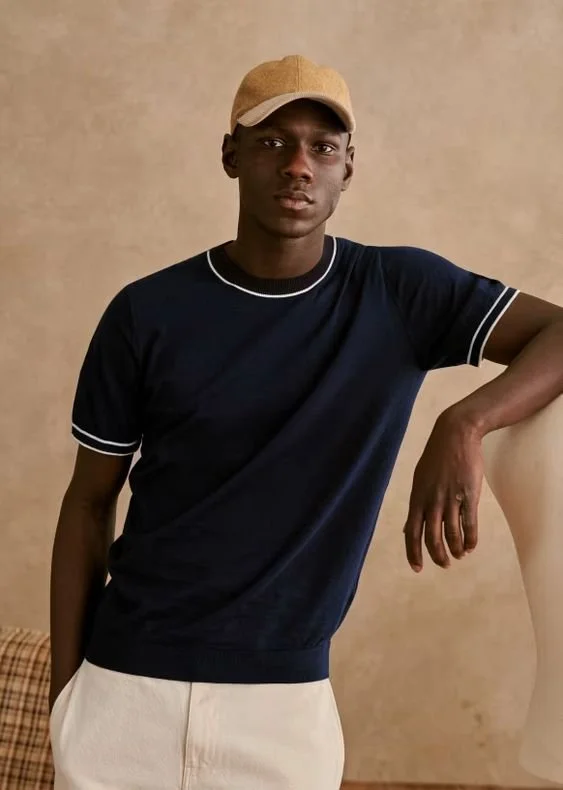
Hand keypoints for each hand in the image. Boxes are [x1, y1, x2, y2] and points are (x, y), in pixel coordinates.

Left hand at [403, 410, 483, 571]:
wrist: (455, 434)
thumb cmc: (437, 458)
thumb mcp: (419, 480)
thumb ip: (416, 505)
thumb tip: (408, 529)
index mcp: (417, 497)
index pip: (412, 533)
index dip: (414, 553)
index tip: (417, 569)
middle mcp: (431, 500)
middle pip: (432, 538)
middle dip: (437, 555)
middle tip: (444, 564)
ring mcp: (450, 498)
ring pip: (452, 534)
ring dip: (456, 549)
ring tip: (459, 555)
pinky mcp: (469, 494)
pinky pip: (469, 524)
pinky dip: (470, 539)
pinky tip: (471, 546)